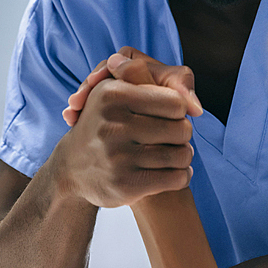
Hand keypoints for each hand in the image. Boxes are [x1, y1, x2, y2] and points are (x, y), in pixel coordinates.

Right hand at [49, 50, 200, 208]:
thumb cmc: (106, 124)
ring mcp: (118, 157)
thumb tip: (195, 105)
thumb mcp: (115, 92)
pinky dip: (182, 176)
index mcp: (112, 94)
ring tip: (176, 155)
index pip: (176, 101)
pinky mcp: (125, 184)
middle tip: (174, 138)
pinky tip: (175, 173)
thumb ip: (150, 82)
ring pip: (182, 155)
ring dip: (184, 157)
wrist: (72, 168)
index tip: (170, 116)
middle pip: (182, 128)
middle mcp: (113, 124)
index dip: (179, 109)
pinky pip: (176, 178)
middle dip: (183, 134)